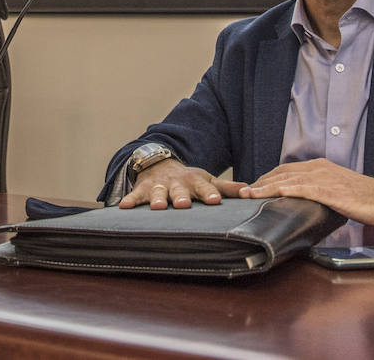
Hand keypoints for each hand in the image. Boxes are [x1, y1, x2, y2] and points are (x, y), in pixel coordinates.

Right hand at [118, 159, 244, 209]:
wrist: (161, 164)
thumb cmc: (189, 179)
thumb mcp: (209, 180)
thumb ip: (228, 188)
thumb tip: (250, 192)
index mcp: (195, 181)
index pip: (204, 188)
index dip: (209, 194)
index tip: (215, 201)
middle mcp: (177, 184)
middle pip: (180, 191)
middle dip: (181, 197)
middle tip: (184, 204)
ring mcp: (159, 186)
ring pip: (158, 193)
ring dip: (157, 199)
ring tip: (157, 207)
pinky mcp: (143, 189)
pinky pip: (135, 195)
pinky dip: (130, 200)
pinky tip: (123, 207)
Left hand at [238, 158, 373, 226]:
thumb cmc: (365, 198)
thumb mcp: (336, 192)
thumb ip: (318, 194)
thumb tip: (300, 205)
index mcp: (319, 167)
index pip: (285, 171)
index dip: (265, 179)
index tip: (250, 188)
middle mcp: (319, 168)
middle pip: (281, 173)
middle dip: (259, 182)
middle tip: (241, 192)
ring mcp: (325, 178)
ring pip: (289, 179)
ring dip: (266, 186)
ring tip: (248, 194)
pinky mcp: (332, 191)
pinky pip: (305, 189)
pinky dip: (287, 190)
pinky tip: (274, 194)